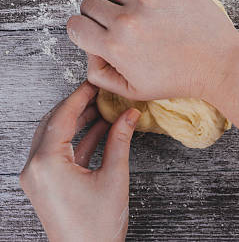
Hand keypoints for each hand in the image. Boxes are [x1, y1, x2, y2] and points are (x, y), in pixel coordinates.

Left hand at [20, 82, 139, 241]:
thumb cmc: (96, 228)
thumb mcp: (114, 177)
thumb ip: (120, 140)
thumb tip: (130, 114)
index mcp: (47, 163)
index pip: (62, 116)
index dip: (81, 96)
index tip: (95, 83)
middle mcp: (35, 168)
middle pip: (54, 123)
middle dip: (78, 106)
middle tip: (99, 93)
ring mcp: (38, 178)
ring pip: (54, 136)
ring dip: (77, 122)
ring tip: (103, 109)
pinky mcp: (45, 186)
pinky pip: (58, 153)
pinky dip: (76, 140)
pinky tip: (98, 130)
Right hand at [67, 0, 238, 101]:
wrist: (219, 64)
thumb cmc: (178, 78)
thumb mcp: (134, 91)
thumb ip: (101, 75)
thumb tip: (91, 51)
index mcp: (115, 47)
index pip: (75, 26)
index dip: (81, 30)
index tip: (93, 31)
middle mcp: (127, 20)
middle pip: (90, 3)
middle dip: (99, 14)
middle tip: (118, 23)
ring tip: (135, 9)